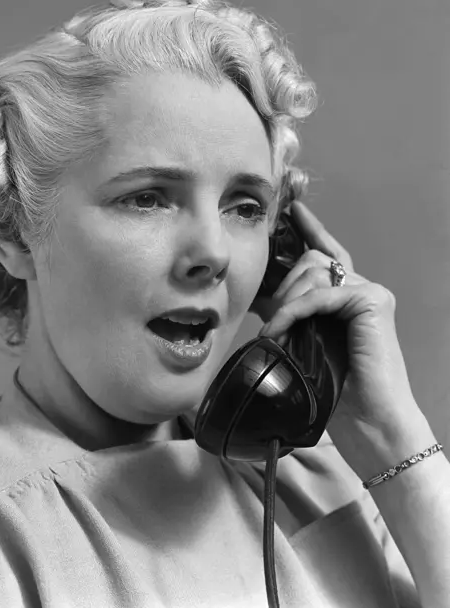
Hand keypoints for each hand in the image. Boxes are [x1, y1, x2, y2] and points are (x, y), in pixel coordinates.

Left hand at [254, 201, 423, 475]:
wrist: (368, 422)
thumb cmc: (334, 389)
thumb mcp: (302, 341)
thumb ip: (290, 314)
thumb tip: (260, 298)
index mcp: (346, 296)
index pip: (325, 252)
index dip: (309, 229)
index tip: (291, 210)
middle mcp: (360, 287)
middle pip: (311, 261)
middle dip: (282, 285)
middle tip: (270, 318)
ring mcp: (369, 292)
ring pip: (314, 273)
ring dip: (286, 301)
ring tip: (274, 331)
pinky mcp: (374, 301)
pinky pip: (321, 294)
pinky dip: (295, 311)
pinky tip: (280, 329)